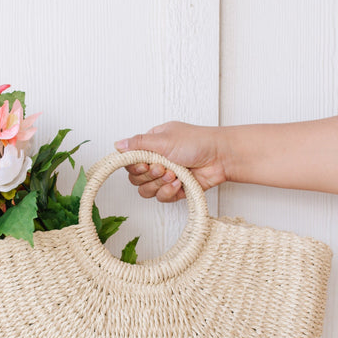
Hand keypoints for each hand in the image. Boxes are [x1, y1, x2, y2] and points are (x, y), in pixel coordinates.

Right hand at [114, 121, 228, 201]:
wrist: (221, 157)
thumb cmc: (197, 142)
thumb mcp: (163, 139)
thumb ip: (138, 144)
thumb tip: (117, 145)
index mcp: (151, 145)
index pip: (130, 161)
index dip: (134, 166)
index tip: (144, 163)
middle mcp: (157, 161)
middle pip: (136, 178)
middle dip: (149, 175)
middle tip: (163, 167)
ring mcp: (166, 176)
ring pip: (147, 190)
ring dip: (159, 184)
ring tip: (174, 175)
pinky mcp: (175, 189)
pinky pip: (161, 198)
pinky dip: (169, 192)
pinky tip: (180, 183)